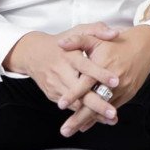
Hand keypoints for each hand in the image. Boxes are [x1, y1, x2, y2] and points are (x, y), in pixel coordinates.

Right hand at [4, 23, 120, 122]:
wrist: (33, 54)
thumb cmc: (61, 42)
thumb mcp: (77, 31)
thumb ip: (96, 30)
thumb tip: (115, 33)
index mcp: (70, 56)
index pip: (86, 67)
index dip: (101, 74)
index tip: (116, 81)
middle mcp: (62, 72)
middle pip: (81, 91)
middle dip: (97, 103)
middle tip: (113, 112)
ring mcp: (56, 85)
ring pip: (76, 103)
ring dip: (93, 114)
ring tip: (111, 119)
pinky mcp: (53, 94)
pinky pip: (70, 107)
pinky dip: (84, 114)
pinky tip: (99, 119)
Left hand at [56, 24, 149, 136]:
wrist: (144, 48)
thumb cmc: (116, 44)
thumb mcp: (96, 39)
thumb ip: (77, 41)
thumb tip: (60, 43)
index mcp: (102, 66)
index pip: (85, 83)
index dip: (73, 94)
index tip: (60, 104)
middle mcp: (112, 80)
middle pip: (93, 102)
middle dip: (78, 117)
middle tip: (64, 130)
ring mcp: (121, 89)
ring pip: (102, 109)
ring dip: (87, 120)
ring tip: (72, 130)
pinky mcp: (128, 94)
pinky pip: (112, 108)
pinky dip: (99, 117)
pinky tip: (86, 124)